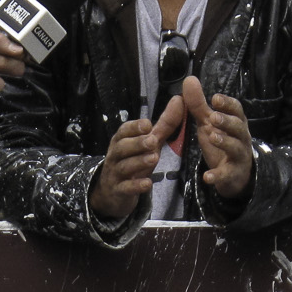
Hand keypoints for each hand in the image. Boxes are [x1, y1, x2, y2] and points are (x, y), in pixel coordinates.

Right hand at [92, 99, 185, 218]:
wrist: (112, 192)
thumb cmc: (133, 161)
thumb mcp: (148, 143)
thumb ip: (164, 124)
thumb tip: (179, 99)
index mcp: (122, 141)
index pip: (124, 131)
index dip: (134, 127)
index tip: (147, 124)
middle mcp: (116, 155)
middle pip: (122, 147)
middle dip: (137, 143)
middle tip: (153, 140)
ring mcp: (116, 174)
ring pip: (124, 167)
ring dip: (138, 162)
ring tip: (154, 158)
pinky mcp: (119, 191)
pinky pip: (125, 188)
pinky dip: (136, 185)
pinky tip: (147, 183)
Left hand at [182, 77, 252, 199]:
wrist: (234, 175)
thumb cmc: (222, 143)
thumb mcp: (209, 124)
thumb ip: (199, 104)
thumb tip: (189, 79)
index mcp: (236, 123)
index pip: (237, 110)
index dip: (227, 104)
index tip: (215, 99)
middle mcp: (241, 138)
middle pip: (239, 127)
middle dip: (227, 121)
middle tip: (213, 117)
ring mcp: (239, 156)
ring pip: (236, 148)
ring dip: (225, 142)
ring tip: (212, 137)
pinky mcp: (232, 174)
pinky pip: (226, 175)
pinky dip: (217, 176)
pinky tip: (207, 177)